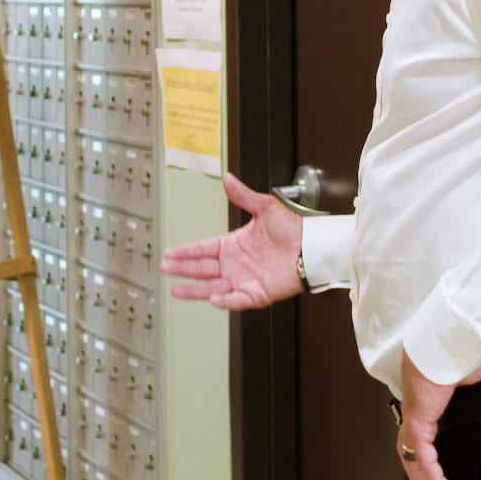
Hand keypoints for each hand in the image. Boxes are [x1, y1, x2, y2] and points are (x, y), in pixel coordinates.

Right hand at [160, 173, 303, 309]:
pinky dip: (225, 301)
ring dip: (195, 290)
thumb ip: (243, 196)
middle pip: (203, 269)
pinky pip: (237, 300)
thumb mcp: (265, 207)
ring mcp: (244, 280)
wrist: (313, 246)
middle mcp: (236, 264)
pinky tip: (212, 298)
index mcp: (234, 245)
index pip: (204, 249)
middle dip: (183, 269)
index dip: (186, 251)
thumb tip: (227, 178)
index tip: (170, 253)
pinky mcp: (257, 294)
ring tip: (176, 290)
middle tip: (166, 268)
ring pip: (213, 288)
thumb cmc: (293, 228)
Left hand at [398, 351, 480, 479]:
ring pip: (411, 455)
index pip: (421, 428)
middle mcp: (416, 409)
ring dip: (422, 478)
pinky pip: (421, 454)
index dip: (425, 448)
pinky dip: (429, 474)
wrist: (443, 337)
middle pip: (410, 447)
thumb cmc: (457, 346)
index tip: (433, 466)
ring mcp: (414, 415)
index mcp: (428, 398)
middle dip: (418, 470)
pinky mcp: (417, 420)